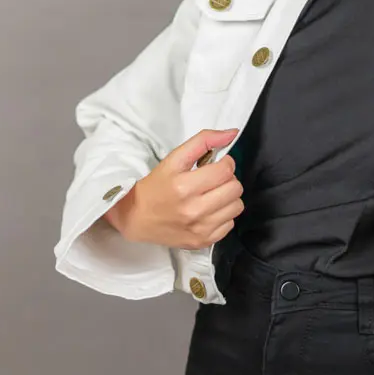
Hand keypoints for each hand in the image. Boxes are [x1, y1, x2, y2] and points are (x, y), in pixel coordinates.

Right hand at [104, 128, 243, 249]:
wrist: (136, 218)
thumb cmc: (156, 186)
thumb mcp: (174, 159)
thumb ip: (203, 141)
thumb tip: (232, 133)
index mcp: (184, 186)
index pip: (226, 170)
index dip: (225, 163)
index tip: (216, 165)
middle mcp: (193, 210)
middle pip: (235, 188)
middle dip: (228, 180)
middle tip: (213, 180)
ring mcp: (199, 229)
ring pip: (237, 206)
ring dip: (228, 198)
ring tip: (213, 195)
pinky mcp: (202, 242)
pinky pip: (230, 224)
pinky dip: (223, 216)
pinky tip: (209, 211)